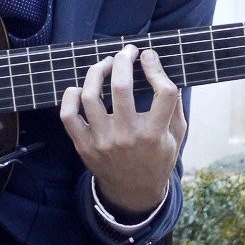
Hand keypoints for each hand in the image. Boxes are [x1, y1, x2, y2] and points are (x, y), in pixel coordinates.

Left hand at [58, 44, 184, 217]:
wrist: (133, 192)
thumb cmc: (157, 159)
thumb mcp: (176, 137)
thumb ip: (175, 107)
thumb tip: (165, 72)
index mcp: (154, 134)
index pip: (162, 92)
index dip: (155, 68)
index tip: (149, 57)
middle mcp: (127, 137)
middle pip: (121, 87)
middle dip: (123, 60)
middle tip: (127, 51)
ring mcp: (102, 142)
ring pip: (90, 96)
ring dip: (97, 71)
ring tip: (106, 64)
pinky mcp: (84, 145)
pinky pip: (68, 116)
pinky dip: (70, 97)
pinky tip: (79, 88)